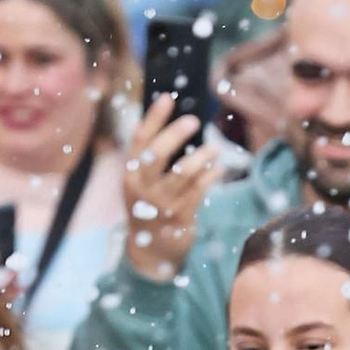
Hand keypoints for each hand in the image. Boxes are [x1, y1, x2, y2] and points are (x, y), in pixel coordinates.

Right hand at [122, 93, 219, 283]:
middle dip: (175, 134)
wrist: (151, 251)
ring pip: (183, 173)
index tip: (168, 98)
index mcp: (130, 174)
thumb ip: (151, 156)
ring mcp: (161, 204)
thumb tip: (173, 121)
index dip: (153, 117)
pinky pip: (199, 191)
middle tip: (194, 121)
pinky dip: (211, 176)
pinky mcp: (180, 218)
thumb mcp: (142, 182)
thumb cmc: (150, 206)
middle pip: (157, 154)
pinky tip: (219, 168)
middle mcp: (142, 188)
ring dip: (202, 157)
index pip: (139, 140)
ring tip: (215, 148)